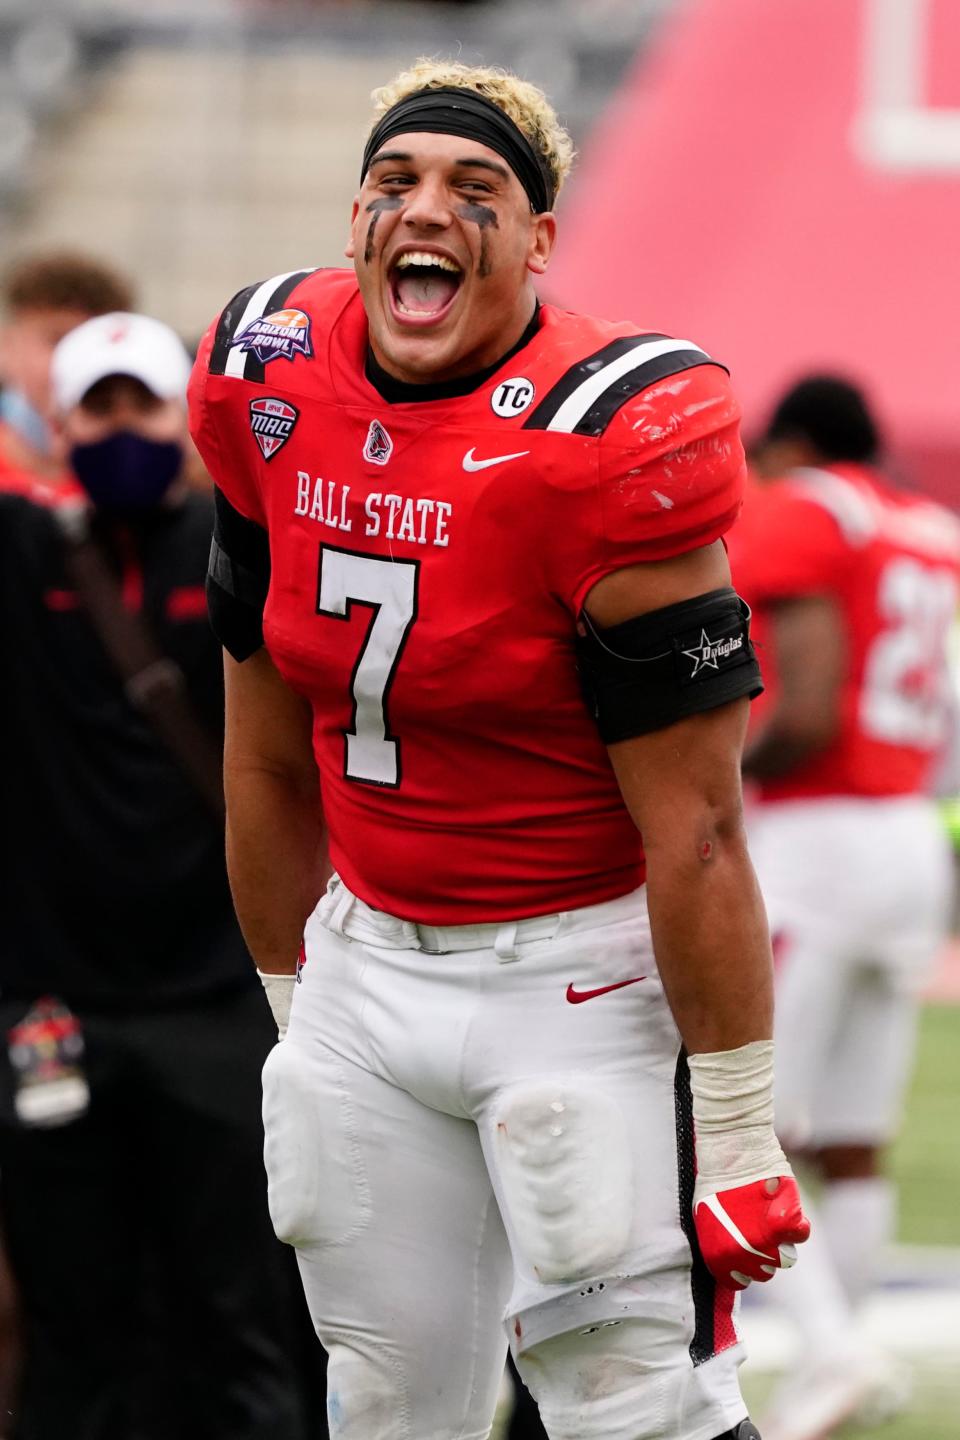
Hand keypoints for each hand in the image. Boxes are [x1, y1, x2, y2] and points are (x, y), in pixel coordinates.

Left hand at [693, 1174, 809, 1288]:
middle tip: (758, 1228)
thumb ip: (721, 1246)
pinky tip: (785, 1206)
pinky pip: (801, 1233)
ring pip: (786, 1258)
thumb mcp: (706, 1219)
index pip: (739, 1281)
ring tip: (770, 1216)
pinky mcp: (788, 1224)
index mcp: (720, 1257)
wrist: (732, 1154)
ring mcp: (768, 1242)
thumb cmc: (716, 1183)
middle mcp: (744, 1256)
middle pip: (765, 1272)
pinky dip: (798, 1222)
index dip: (745, 1269)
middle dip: (764, 1253)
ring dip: (782, 1242)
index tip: (747, 1254)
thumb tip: (732, 1261)